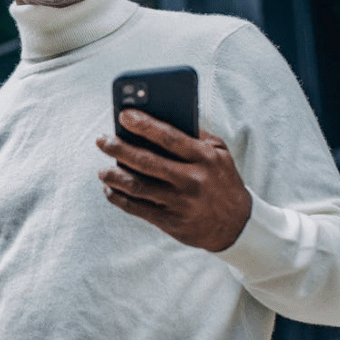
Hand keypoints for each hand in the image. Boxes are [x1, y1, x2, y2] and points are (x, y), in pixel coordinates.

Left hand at [95, 109, 251, 252]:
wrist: (237, 225)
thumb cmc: (223, 181)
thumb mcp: (220, 154)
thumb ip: (196, 135)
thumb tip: (161, 117)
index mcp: (205, 158)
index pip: (170, 137)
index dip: (144, 125)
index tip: (123, 115)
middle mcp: (192, 180)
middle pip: (147, 161)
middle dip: (119, 149)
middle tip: (102, 140)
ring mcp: (180, 202)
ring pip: (138, 186)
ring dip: (114, 176)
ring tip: (102, 169)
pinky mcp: (171, 221)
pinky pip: (137, 208)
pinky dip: (119, 198)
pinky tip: (110, 189)